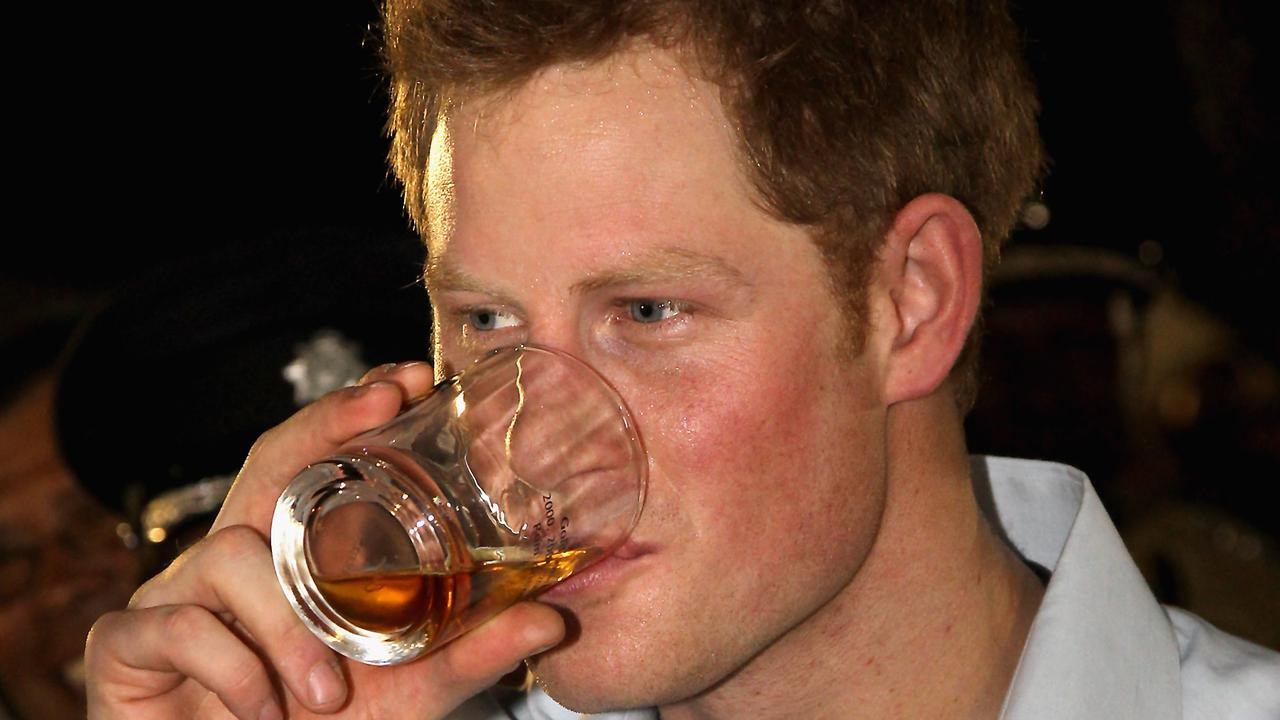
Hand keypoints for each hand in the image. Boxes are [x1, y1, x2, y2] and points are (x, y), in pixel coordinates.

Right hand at [85, 362, 565, 718]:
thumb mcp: (407, 691)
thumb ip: (470, 655)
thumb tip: (554, 622)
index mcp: (293, 557)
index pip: (314, 464)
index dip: (350, 414)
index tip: (408, 379)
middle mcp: (236, 557)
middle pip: (267, 462)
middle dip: (321, 424)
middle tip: (381, 407)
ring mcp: (178, 594)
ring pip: (230, 553)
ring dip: (287, 622)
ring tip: (326, 688)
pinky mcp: (129, 643)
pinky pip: (179, 627)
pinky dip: (232, 670)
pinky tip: (263, 708)